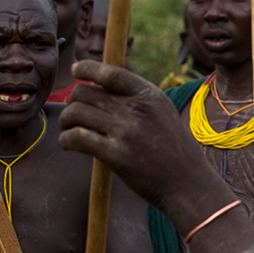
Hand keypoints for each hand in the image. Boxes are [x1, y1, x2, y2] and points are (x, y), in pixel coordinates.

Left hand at [59, 61, 214, 213]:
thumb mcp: (163, 113)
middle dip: (72, 102)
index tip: (76, 71)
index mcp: (149, 95)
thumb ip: (137, 98)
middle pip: (85, 92)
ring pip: (76, 113)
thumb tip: (102, 87)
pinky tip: (68, 145)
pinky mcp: (115, 155)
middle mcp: (136, 109)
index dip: (88, 68)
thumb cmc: (174, 151)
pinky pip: (77, 138)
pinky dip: (66, 140)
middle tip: (72, 115)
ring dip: (66, 121)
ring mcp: (125, 131)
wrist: (188, 183)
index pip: (110, 73)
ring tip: (68, 130)